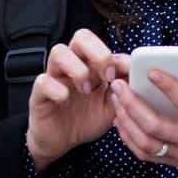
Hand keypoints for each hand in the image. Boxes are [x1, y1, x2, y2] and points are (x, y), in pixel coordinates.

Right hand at [27, 29, 128, 171]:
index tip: (129, 74)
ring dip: (78, 69)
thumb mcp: (112, 105)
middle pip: (81, 37)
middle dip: (98, 52)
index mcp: (91, 65)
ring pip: (59, 51)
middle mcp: (72, 65)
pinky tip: (65, 99)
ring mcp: (55, 77)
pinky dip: (56, 89)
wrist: (63, 141)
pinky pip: (42, 81)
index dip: (118, 56)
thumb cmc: (87, 119)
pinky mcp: (39, 94)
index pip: (103, 45)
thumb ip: (124, 89)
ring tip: (86, 90)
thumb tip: (138, 74)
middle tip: (108, 76)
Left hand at [110, 72, 177, 177]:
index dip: (168, 87)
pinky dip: (129, 140)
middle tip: (120, 84)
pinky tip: (121, 122)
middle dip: (132, 104)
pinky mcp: (177, 161)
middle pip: (155, 125)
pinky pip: (146, 154)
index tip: (152, 71)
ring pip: (145, 142)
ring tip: (116, 100)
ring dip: (126, 121)